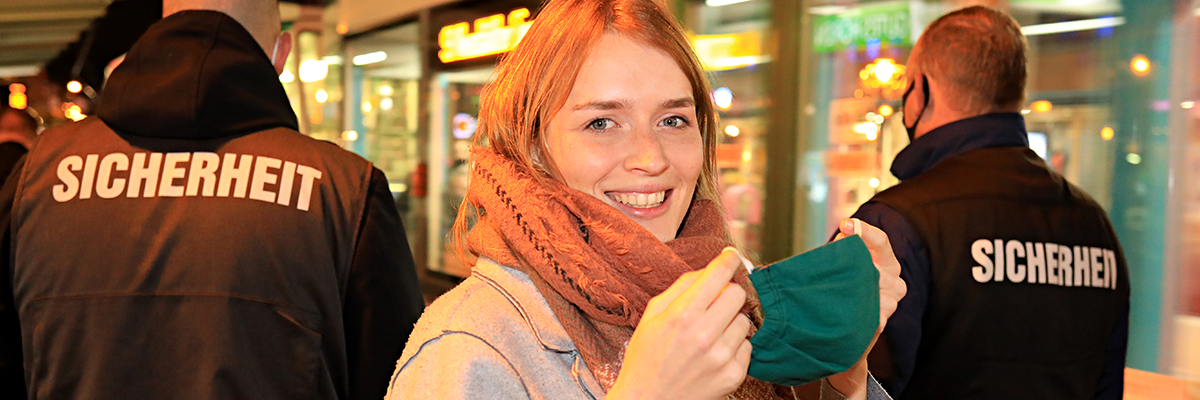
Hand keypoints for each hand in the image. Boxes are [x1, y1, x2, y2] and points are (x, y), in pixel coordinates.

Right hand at [607, 247, 751, 399]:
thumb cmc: (646, 358)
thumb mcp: (652, 316)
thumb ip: (681, 287)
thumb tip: (707, 270)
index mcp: (682, 315)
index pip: (718, 275)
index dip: (728, 260)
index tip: (731, 256)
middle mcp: (705, 334)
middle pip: (738, 294)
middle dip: (728, 293)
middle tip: (715, 302)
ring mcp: (722, 356)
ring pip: (745, 320)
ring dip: (731, 321)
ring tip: (710, 334)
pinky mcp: (733, 375)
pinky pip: (747, 346)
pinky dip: (735, 345)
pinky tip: (715, 353)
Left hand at [827, 218, 906, 399]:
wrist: (839, 331)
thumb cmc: (840, 290)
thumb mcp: (841, 265)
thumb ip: (843, 249)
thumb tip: (844, 234)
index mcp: (887, 263)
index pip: (881, 241)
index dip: (865, 231)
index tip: (846, 224)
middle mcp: (894, 282)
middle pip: (878, 267)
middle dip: (856, 264)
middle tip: (836, 264)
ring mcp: (890, 304)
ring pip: (877, 289)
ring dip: (855, 287)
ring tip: (837, 288)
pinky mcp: (880, 323)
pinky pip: (873, 313)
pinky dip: (857, 308)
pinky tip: (845, 308)